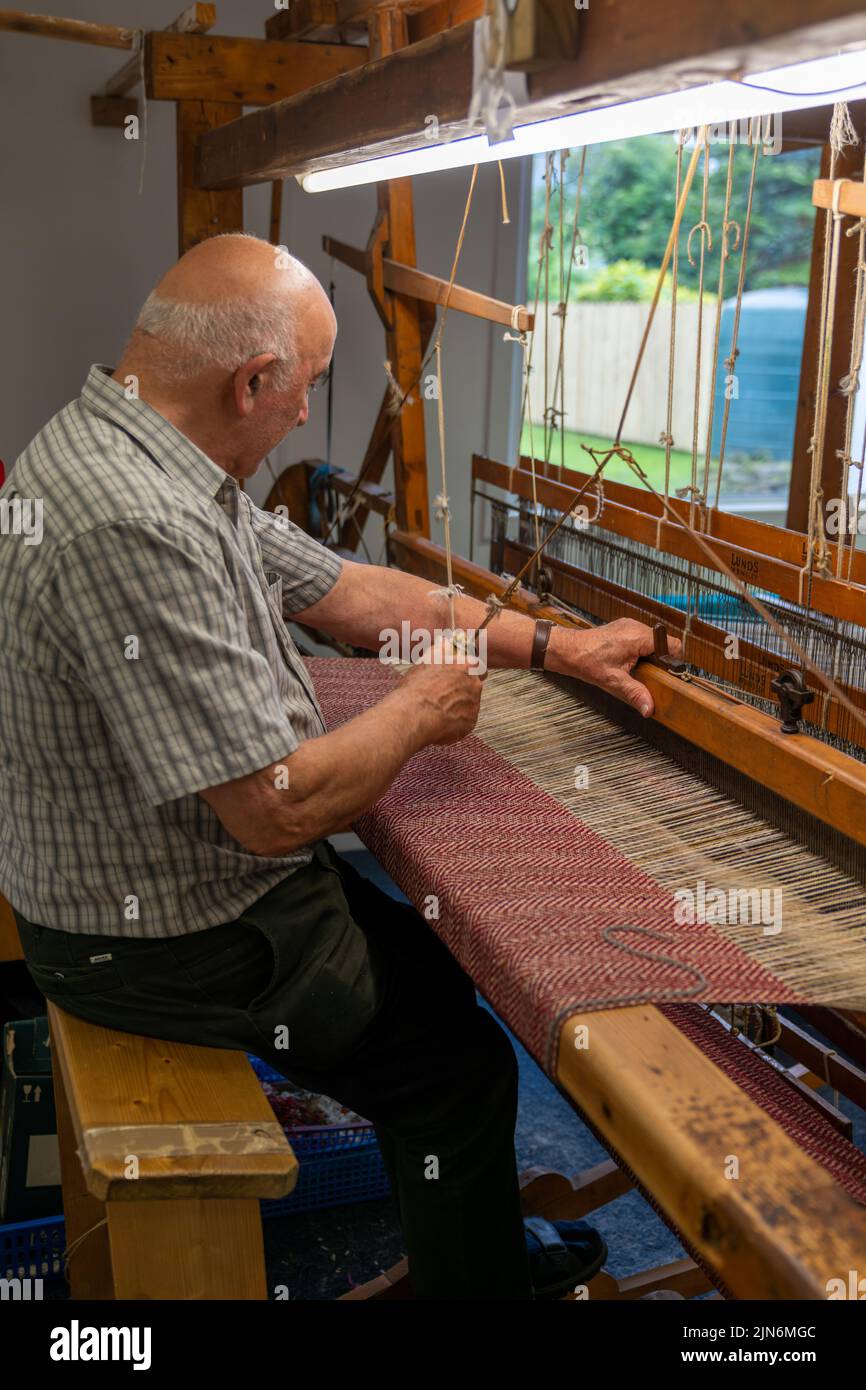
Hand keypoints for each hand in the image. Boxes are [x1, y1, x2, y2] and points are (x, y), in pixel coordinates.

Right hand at [400, 656, 483, 745]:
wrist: (414, 715)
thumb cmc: (418, 687)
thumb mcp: (428, 660)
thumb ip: (441, 649)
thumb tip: (445, 641)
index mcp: (467, 666)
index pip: (477, 666)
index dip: (468, 671)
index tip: (458, 675)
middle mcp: (475, 684)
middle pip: (474, 685)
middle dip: (463, 689)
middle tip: (444, 694)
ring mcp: (474, 704)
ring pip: (470, 703)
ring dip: (459, 705)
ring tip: (438, 709)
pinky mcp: (470, 722)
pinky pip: (466, 720)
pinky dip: (456, 721)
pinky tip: (440, 720)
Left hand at [555, 618, 680, 717]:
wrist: (568, 651)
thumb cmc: (587, 661)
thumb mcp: (614, 681)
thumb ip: (635, 693)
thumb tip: (649, 708)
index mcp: (637, 637)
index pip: (672, 643)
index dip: (674, 659)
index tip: (668, 673)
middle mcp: (635, 627)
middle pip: (663, 642)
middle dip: (660, 659)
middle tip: (651, 674)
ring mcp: (629, 625)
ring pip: (652, 640)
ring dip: (650, 654)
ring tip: (639, 668)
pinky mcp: (623, 627)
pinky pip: (641, 637)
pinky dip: (640, 649)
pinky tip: (631, 661)